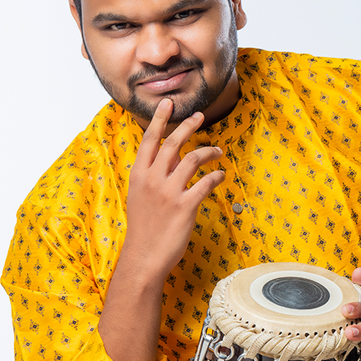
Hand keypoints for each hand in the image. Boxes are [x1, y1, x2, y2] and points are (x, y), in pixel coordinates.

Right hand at [123, 97, 224, 280]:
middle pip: (173, 143)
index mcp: (139, 176)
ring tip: (218, 152)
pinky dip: (216, 177)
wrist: (144, 257)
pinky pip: (206, 183)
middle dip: (188, 126)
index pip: (149, 140)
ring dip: (208, 152)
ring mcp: (169, 192)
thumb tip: (169, 157)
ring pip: (192, 159)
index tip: (168, 103)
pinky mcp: (185, 206)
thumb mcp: (139, 197)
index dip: (159, 120)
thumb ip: (153, 175)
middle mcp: (153, 180)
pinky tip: (221, 176)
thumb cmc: (143, 229)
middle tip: (199, 116)